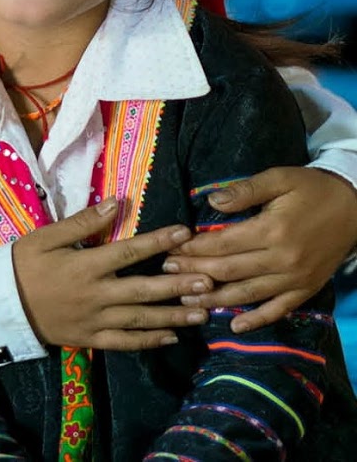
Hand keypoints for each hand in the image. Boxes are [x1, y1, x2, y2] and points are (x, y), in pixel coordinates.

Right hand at [14, 199, 208, 349]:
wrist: (0, 305)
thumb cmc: (22, 265)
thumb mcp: (44, 237)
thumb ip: (81, 223)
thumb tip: (115, 204)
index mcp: (85, 265)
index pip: (129, 251)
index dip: (159, 241)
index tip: (185, 232)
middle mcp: (95, 294)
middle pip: (144, 289)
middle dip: (179, 285)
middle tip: (209, 281)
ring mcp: (94, 320)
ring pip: (141, 319)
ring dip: (173, 315)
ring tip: (201, 312)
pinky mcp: (90, 339)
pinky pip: (125, 343)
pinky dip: (149, 341)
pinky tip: (171, 337)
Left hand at [164, 165, 356, 332]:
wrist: (356, 207)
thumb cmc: (311, 189)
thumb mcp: (279, 178)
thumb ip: (245, 190)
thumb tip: (211, 201)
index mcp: (272, 230)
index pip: (222, 244)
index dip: (193, 249)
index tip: (169, 251)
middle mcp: (283, 259)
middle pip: (228, 271)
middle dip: (194, 273)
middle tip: (166, 274)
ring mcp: (295, 278)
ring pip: (247, 294)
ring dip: (215, 299)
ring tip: (186, 301)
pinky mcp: (306, 289)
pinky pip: (279, 309)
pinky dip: (257, 320)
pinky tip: (234, 326)